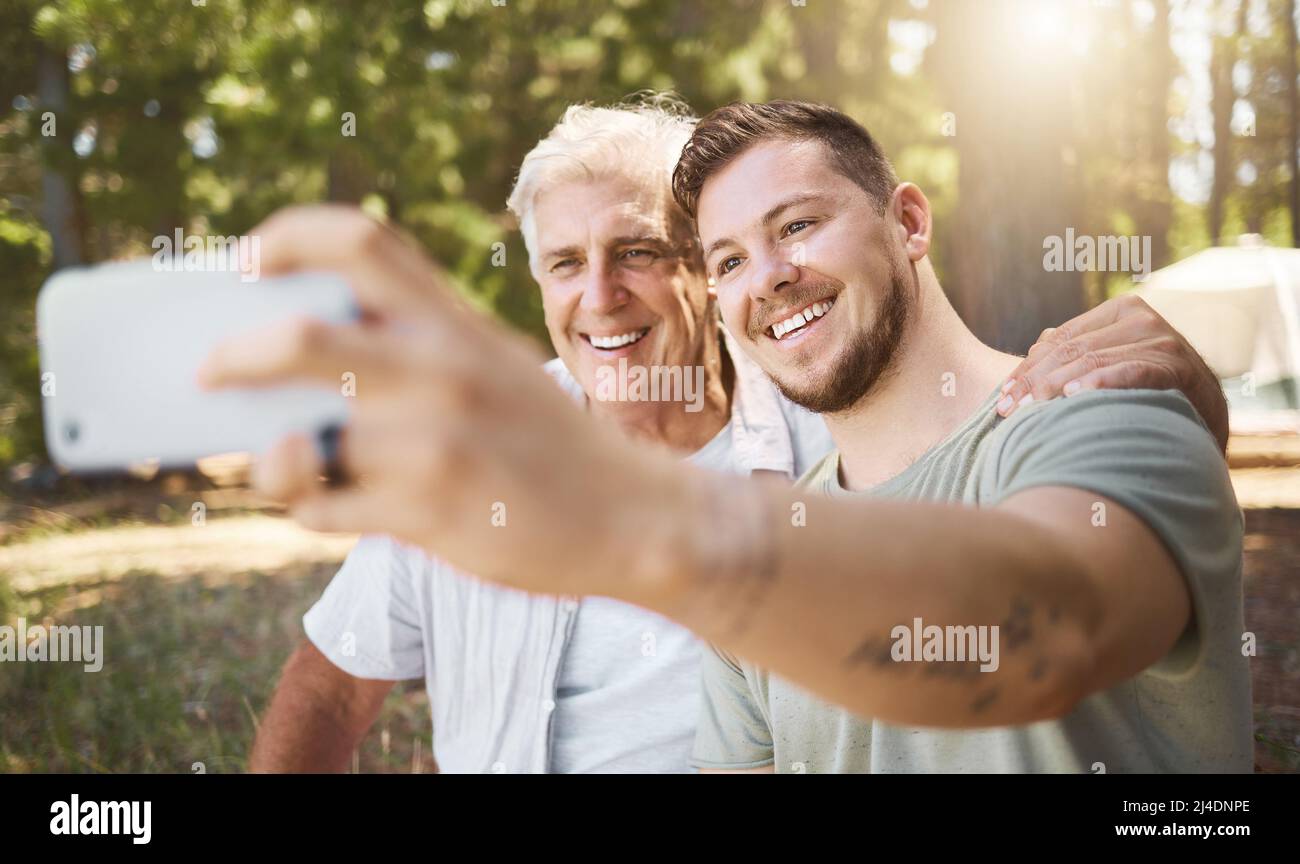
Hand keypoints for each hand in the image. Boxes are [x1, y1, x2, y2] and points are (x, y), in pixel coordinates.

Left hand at [197, 205, 687, 602]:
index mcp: (459, 323)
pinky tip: (330, 506)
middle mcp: (444, 370)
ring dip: (266, 459)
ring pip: (297, 444)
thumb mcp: (497, 366)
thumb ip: (418, 348)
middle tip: (209, 372)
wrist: (635, 519)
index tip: (248, 260)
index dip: (287, 237)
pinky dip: (309, 508)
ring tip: (273, 463)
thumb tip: (299, 357)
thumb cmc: (550, 444)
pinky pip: (324, 510)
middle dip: (233, 355)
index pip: (362, 241)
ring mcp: (435, 443)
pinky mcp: (431, 513)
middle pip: (298, 337)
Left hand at [996, 294, 1228, 451]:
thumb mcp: (1114, 361)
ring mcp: (1159, 338)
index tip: (1000, 397)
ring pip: (1091, 361)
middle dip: (1032, 381)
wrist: (1206, 412)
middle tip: (1005, 410)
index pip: (1060, 341)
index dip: (1026, 369)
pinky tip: (1074, 397)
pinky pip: (1129, 371)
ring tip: (1028, 408)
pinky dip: (1099, 383)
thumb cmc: (1151, 388)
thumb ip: (1081, 350)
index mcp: (1119, 311)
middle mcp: (1139, 318)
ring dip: (1054, 387)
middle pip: (1070, 351)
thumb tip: (1035, 348)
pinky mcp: (1175, 363)